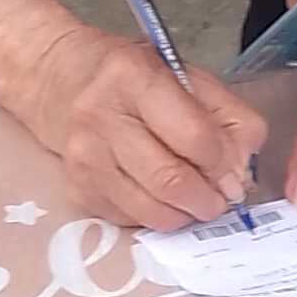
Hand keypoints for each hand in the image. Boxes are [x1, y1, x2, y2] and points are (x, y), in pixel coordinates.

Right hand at [5, 17, 267, 230]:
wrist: (56, 79)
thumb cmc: (130, 76)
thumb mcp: (185, 76)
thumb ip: (227, 116)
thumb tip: (240, 172)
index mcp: (134, 78)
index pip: (193, 136)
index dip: (223, 164)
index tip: (234, 175)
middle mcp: (101, 117)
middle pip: (171, 180)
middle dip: (207, 200)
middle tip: (220, 201)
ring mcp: (83, 158)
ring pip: (151, 210)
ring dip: (185, 215)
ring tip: (196, 203)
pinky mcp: (76, 188)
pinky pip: (130, 220)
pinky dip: (156, 217)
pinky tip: (161, 198)